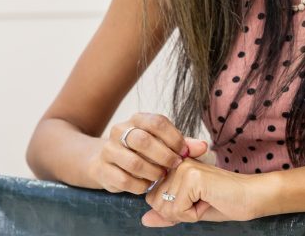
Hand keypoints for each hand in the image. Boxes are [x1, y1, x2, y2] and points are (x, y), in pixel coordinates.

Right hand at [89, 113, 207, 193]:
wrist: (107, 162)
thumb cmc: (143, 152)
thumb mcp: (164, 143)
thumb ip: (183, 144)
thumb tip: (203, 146)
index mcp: (138, 119)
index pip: (157, 122)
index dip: (174, 138)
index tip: (184, 153)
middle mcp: (120, 130)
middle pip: (143, 140)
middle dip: (164, 156)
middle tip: (174, 166)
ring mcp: (108, 149)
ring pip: (133, 162)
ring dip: (152, 172)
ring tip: (161, 177)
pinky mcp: (101, 169)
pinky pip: (123, 180)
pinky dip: (139, 185)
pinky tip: (147, 186)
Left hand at [141, 160, 278, 226]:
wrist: (251, 197)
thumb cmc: (225, 201)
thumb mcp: (190, 210)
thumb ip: (167, 213)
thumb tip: (144, 219)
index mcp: (176, 166)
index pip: (152, 196)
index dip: (172, 208)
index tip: (195, 199)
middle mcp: (177, 162)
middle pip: (154, 202)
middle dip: (177, 211)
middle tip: (202, 200)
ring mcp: (185, 167)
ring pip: (165, 207)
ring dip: (187, 213)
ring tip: (207, 199)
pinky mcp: (193, 176)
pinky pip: (177, 209)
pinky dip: (193, 214)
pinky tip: (209, 200)